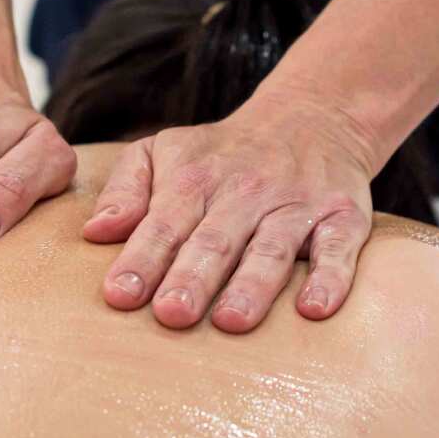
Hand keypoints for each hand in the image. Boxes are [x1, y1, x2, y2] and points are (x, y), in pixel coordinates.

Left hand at [83, 94, 377, 332]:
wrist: (313, 116)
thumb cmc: (223, 153)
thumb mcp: (164, 151)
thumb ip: (126, 190)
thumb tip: (95, 234)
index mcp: (195, 178)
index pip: (164, 222)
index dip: (142, 258)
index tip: (119, 296)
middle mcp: (246, 192)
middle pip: (215, 239)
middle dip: (192, 276)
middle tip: (170, 315)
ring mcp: (296, 206)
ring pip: (272, 248)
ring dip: (252, 285)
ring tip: (231, 321)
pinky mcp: (343, 218)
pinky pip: (338, 250)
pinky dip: (330, 278)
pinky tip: (315, 310)